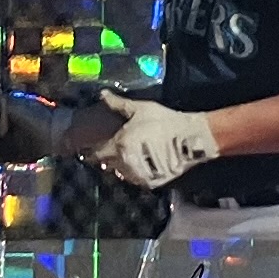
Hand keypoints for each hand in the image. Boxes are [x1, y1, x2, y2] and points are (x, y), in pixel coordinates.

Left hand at [89, 92, 216, 189]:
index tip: (87, 150)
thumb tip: (102, 94)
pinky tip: (140, 163)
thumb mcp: (140, 109)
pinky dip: (134, 173)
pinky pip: (135, 179)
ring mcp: (138, 175)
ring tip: (127, 156)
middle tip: (112, 149)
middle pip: (107, 164)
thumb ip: (118, 104)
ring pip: (120, 173)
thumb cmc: (164, 121)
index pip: (96, 154)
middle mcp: (125, 163)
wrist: (191, 139)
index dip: (91, 152)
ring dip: (120, 166)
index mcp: (119, 145)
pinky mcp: (150, 182)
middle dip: (107, 157)